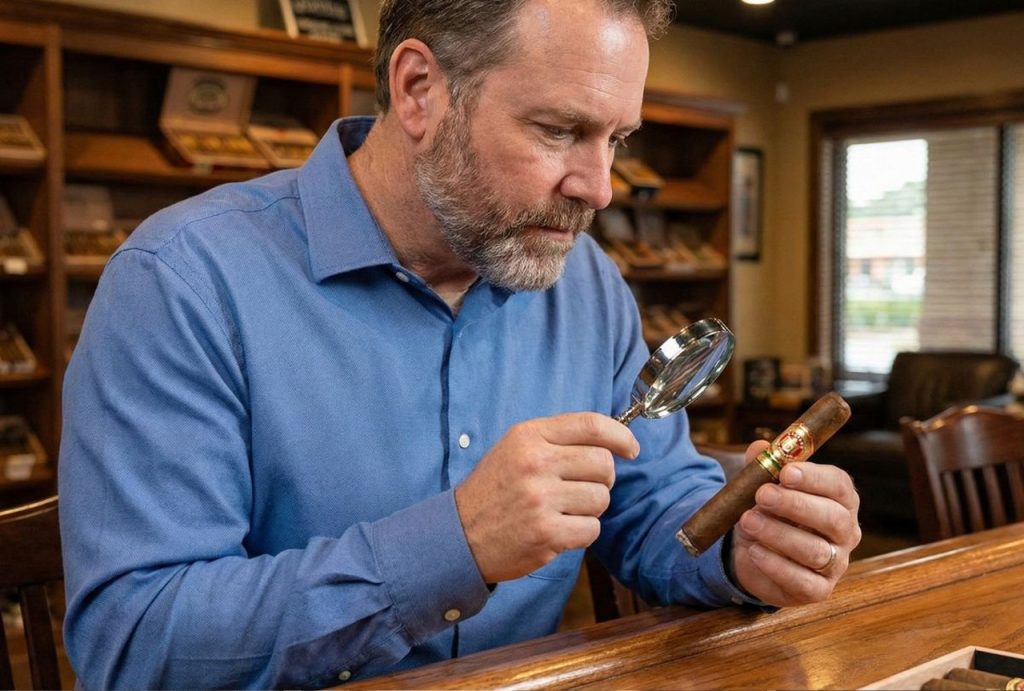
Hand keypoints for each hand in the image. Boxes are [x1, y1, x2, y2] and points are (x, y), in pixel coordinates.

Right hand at [454, 412, 638, 582]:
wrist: (459, 534)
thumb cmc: (494, 490)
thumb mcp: (515, 448)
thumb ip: (557, 440)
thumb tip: (612, 441)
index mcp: (529, 436)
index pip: (591, 425)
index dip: (620, 436)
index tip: (631, 449)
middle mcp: (535, 463)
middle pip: (603, 464)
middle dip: (601, 479)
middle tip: (580, 488)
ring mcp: (541, 499)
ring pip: (601, 498)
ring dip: (590, 508)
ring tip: (563, 511)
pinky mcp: (546, 533)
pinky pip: (592, 529)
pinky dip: (582, 533)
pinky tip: (559, 530)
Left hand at [729, 441, 861, 605]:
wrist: (754, 552)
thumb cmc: (768, 512)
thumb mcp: (761, 485)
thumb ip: (762, 466)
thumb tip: (760, 448)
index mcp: (839, 499)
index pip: (838, 486)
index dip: (813, 478)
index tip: (785, 472)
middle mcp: (845, 531)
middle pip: (833, 519)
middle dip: (795, 505)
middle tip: (762, 495)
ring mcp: (835, 563)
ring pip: (816, 551)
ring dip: (778, 534)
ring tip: (748, 521)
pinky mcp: (818, 590)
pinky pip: (803, 581)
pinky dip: (776, 566)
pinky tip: (754, 551)